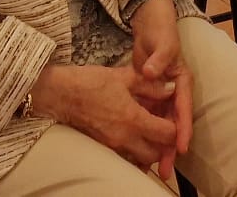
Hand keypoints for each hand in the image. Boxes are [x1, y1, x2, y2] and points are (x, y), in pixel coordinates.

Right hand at [30, 62, 178, 171]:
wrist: (61, 94)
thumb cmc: (91, 82)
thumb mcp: (125, 76)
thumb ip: (151, 85)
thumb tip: (171, 89)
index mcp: (133, 119)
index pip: (165, 134)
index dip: (176, 128)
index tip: (176, 119)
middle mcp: (124, 138)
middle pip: (154, 154)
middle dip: (164, 145)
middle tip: (165, 129)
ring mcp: (112, 146)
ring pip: (140, 160)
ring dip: (149, 150)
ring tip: (151, 134)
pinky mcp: (103, 148)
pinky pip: (126, 157)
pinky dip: (134, 152)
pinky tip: (134, 136)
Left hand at [129, 0, 193, 180]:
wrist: (149, 22)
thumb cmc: (161, 30)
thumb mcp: (162, 42)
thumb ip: (159, 57)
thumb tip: (152, 73)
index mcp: (182, 80)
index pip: (183, 108)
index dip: (182, 128)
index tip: (180, 147)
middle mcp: (174, 90)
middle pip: (174, 123)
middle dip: (171, 147)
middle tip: (166, 169)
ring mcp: (162, 94)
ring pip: (162, 124)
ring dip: (159, 144)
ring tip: (154, 168)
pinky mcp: (150, 95)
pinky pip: (150, 117)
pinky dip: (146, 132)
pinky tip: (139, 148)